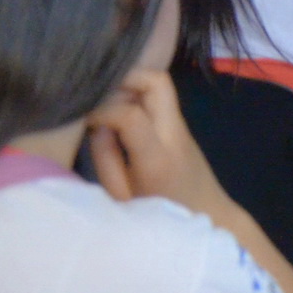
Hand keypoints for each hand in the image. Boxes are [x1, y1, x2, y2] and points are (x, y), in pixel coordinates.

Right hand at [86, 69, 227, 215]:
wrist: (210, 216)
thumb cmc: (160, 214)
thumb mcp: (121, 198)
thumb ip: (106, 159)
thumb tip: (95, 124)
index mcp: (157, 158)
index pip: (129, 114)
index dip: (101, 109)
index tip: (82, 119)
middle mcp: (174, 134)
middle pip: (157, 81)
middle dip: (124, 76)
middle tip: (95, 91)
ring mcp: (182, 127)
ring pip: (160, 85)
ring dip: (130, 84)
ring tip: (103, 101)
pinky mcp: (181, 127)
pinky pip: (159, 99)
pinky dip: (136, 95)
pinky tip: (116, 110)